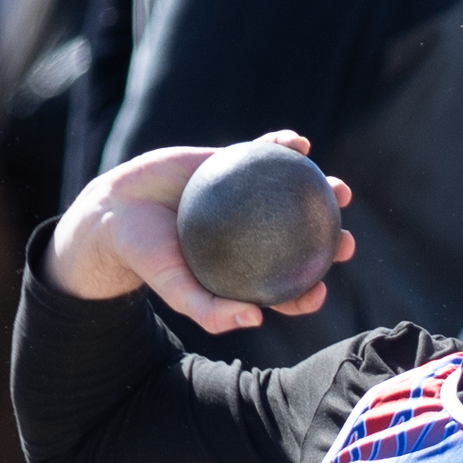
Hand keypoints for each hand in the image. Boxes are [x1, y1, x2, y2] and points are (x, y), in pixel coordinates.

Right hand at [45, 130, 356, 333]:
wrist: (116, 212)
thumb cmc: (147, 258)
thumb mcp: (176, 290)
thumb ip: (211, 312)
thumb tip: (256, 320)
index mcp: (245, 270)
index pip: (285, 287)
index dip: (309, 291)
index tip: (321, 291)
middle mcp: (253, 235)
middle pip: (302, 241)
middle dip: (332, 242)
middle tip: (346, 243)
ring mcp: (246, 199)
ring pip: (291, 196)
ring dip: (322, 190)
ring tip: (341, 190)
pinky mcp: (232, 165)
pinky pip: (262, 154)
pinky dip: (282, 147)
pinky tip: (300, 143)